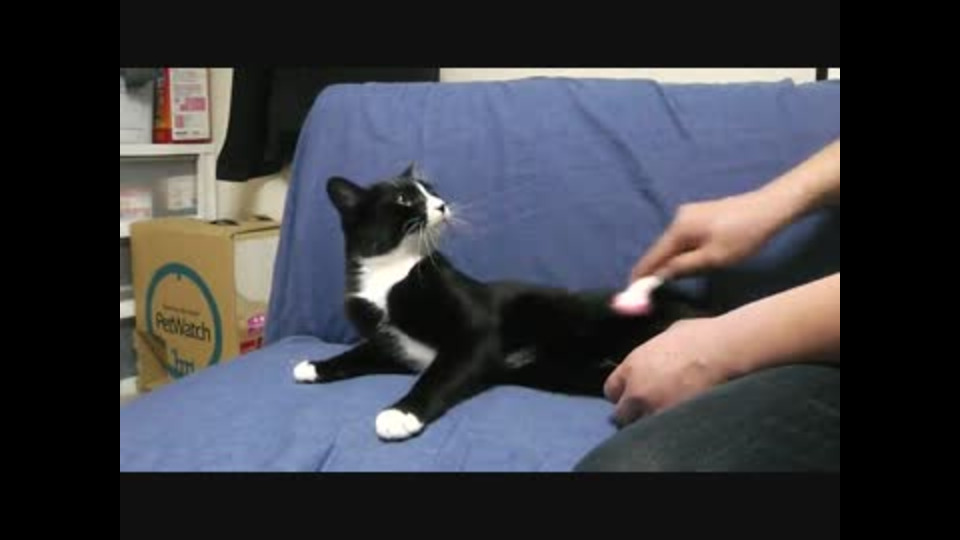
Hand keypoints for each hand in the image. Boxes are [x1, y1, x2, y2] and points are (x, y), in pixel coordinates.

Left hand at [603, 318, 732, 425]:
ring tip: (662, 416)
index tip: (631, 395)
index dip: (622, 393)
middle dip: (632, 412)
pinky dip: (667, 428)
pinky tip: (676, 421)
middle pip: (622, 414)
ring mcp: (655, 408)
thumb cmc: (699, 335)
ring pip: (641, 426)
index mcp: (632, 366)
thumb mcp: (665, 336)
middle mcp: (637, 391)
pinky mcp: (674, 421)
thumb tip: (654, 356)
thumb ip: (651, 352)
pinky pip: (662, 431)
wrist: (723, 350)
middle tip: (646, 410)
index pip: (611, 391)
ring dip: (648, 422)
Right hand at [630, 190, 793, 281]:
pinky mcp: (701, 214)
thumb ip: (683, 267)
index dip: (641, 275)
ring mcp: (689, 213)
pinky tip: (685, 262)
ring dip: (669, 261)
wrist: (770, 208)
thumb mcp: (713, 258)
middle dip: (654, 269)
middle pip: (661, 249)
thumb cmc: (743, 236)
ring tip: (664, 281)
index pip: (652, 256)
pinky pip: (683, 238)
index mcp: (678, 229)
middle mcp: (678, 218)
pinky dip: (680, 252)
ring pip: (673, 244)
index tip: (631, 292)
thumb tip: (659, 276)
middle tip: (648, 292)